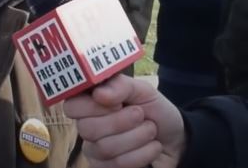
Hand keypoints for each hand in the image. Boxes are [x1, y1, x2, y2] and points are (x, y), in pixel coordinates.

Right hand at [65, 75, 186, 167]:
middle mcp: (88, 128)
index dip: (95, 106)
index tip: (118, 103)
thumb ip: (121, 86)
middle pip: (88, 129)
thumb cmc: (154, 111)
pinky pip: (118, 165)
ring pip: (105, 148)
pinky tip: (152, 146)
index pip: (72, 106)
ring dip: (138, 136)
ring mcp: (95, 152)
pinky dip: (144, 153)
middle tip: (140, 114)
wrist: (174, 138)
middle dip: (122, 121)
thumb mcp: (143, 91)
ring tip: (150, 130)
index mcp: (91, 104)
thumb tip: (99, 94)